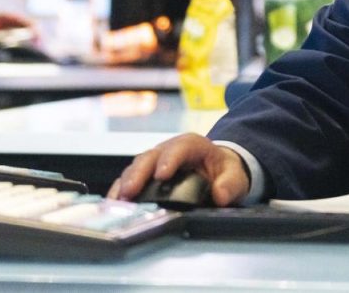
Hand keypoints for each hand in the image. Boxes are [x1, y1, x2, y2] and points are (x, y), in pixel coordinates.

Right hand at [108, 133, 250, 206]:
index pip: (178, 148)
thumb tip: (220, 195)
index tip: (162, 175)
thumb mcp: (235, 176)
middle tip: (129, 192)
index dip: (168, 160)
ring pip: (135, 167)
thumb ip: (230, 185)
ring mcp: (154, 161)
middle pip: (149, 157)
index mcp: (191, 145)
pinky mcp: (146, 174)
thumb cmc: (224, 170)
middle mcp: (168, 150)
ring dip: (125, 183)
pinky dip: (120, 190)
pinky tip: (114, 203)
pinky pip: (129, 179)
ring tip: (118, 200)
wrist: (217, 170)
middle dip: (138, 174)